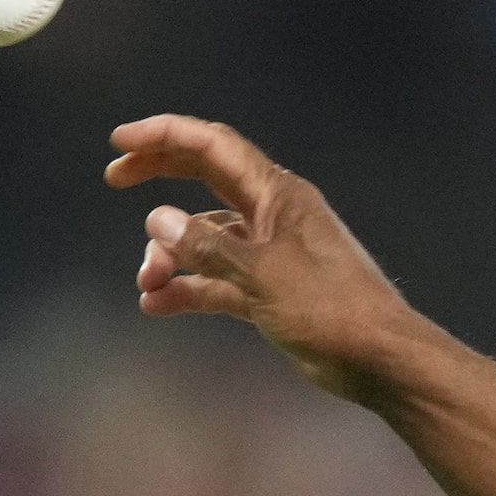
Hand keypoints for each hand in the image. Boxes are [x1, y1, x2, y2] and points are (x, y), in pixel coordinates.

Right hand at [104, 114, 419, 397]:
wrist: (380, 359)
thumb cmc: (330, 309)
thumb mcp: (262, 274)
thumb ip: (208, 248)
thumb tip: (158, 221)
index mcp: (278, 194)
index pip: (214, 146)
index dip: (165, 136)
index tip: (119, 142)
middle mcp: (274, 216)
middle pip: (206, 179)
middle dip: (160, 176)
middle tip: (115, 180)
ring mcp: (272, 254)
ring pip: (208, 239)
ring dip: (172, 254)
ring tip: (146, 284)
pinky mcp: (272, 293)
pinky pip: (220, 281)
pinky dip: (191, 289)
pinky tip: (158, 305)